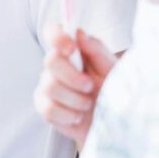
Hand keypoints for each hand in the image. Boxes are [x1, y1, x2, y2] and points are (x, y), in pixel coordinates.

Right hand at [34, 23, 118, 149]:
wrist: (112, 124)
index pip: (53, 33)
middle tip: (90, 86)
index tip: (72, 48)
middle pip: (50, 61)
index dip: (57, 36)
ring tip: (88, 104)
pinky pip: (48, 109)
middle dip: (73, 77)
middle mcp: (57, 66)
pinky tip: (78, 116)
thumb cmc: (113, 92)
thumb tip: (80, 34)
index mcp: (73, 51)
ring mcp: (47, 86)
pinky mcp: (44, 107)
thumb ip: (96, 50)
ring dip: (75, 99)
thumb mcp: (112, 69)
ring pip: (50, 87)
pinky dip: (68, 115)